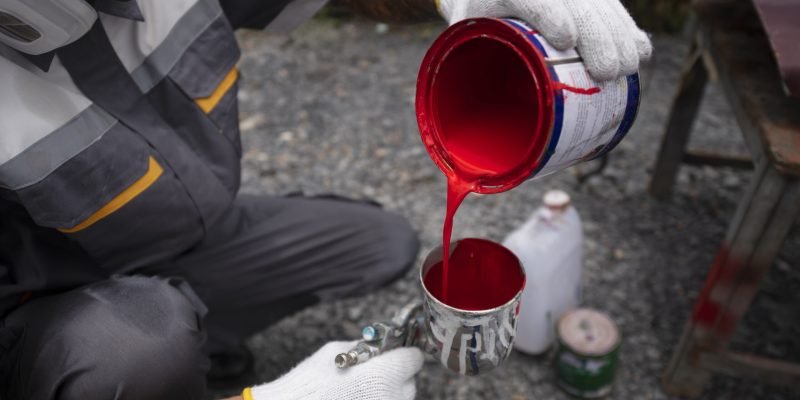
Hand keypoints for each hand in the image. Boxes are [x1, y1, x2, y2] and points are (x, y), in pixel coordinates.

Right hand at [245, 341, 423, 399]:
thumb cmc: (312, 381)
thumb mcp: (340, 351)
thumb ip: (368, 347)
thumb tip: (382, 344)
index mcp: (385, 374)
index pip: (414, 358)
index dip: (404, 353)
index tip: (396, 352)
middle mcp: (392, 397)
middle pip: (410, 381)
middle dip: (396, 375)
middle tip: (374, 372)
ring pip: (399, 398)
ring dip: (388, 391)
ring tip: (362, 389)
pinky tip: (358, 399)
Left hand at [437, 0, 651, 80]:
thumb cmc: (472, 28)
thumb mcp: (458, 43)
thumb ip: (458, 73)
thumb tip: (461, 140)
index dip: (550, 13)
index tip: (566, 39)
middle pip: (577, 3)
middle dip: (597, 36)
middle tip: (607, 72)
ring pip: (600, 6)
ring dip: (619, 37)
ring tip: (627, 69)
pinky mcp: (587, 0)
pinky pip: (613, 9)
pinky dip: (627, 31)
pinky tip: (640, 52)